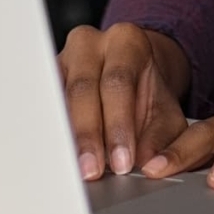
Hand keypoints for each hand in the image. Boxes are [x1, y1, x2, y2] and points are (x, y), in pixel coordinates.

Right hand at [57, 22, 190, 181]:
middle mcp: (91, 44)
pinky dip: (53, 133)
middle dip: (88, 135)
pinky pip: (46, 106)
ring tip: (74, 169)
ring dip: (66, 137)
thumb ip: (161, 137)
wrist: (135, 76)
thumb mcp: (167, 113)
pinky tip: (58, 156)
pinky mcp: (47, 78)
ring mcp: (63, 58)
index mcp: (126, 42)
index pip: (118, 82)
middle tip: (93, 171)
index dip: (118, 125)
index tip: (122, 161)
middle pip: (83, 89)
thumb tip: (148, 162)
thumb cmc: (149, 94)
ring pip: (58, 98)